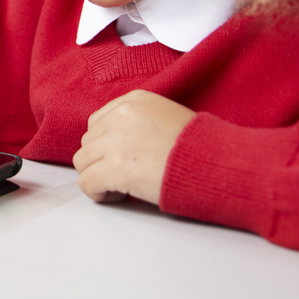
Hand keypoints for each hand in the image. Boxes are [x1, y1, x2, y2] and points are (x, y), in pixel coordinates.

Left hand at [72, 89, 195, 205]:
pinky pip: (86, 182)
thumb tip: (121, 144)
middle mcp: (121, 116)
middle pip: (88, 142)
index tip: (120, 158)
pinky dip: (97, 192)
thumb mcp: (168, 118)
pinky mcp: (115, 168)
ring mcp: (115, 141)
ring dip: (97, 176)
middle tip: (123, 175)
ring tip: (120, 186)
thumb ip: (140, 124)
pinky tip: (117, 196)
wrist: (216, 164)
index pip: (98, 122)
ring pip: (82, 161)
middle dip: (101, 160)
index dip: (106, 144)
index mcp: (134, 101)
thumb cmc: (200, 149)